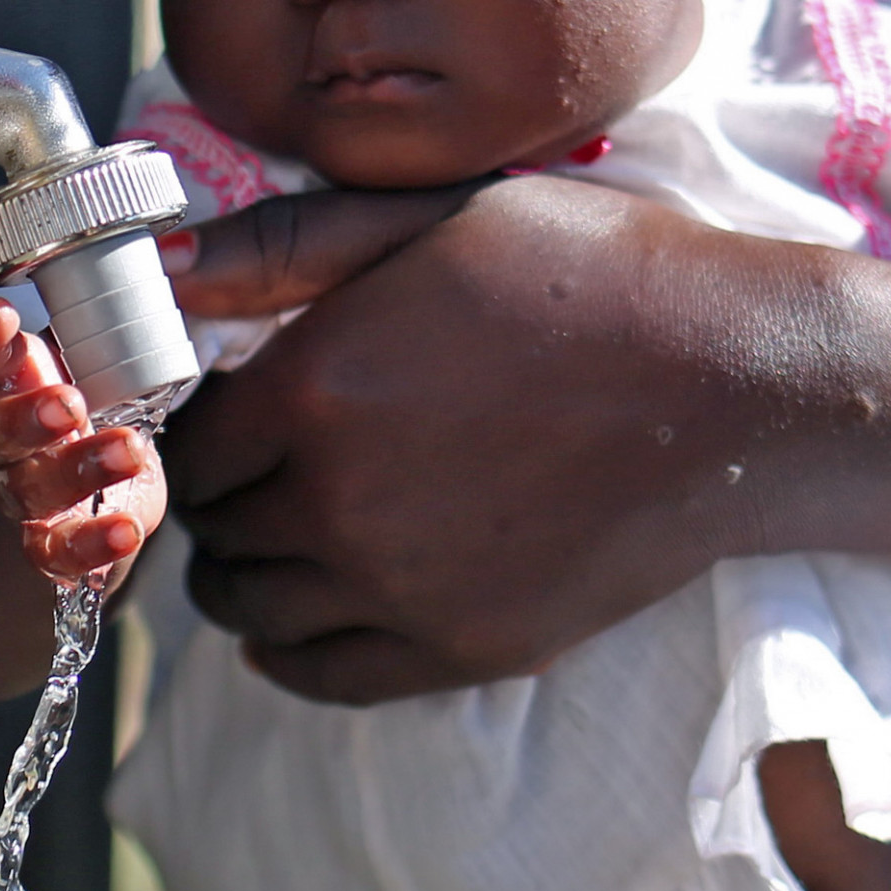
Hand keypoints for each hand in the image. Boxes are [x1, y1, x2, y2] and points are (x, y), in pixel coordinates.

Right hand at [0, 296, 164, 584]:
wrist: (60, 513)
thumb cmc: (88, 417)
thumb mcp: (97, 368)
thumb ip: (122, 325)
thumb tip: (188, 257)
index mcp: (8, 385)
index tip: (1, 314)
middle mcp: (1, 441)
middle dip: (26, 415)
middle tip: (69, 403)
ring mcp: (21, 497)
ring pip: (28, 489)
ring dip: (75, 470)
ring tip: (126, 452)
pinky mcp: (49, 546)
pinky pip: (55, 552)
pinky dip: (90, 543)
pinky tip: (126, 531)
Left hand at [158, 177, 754, 702]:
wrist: (729, 382)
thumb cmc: (586, 273)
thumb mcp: (428, 216)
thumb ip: (285, 243)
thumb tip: (161, 270)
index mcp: (315, 390)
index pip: (187, 445)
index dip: (199, 427)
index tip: (234, 411)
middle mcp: (339, 503)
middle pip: (215, 529)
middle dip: (225, 495)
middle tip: (264, 466)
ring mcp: (399, 589)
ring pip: (252, 608)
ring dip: (250, 571)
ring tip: (286, 529)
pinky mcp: (461, 649)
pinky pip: (322, 674)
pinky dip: (290, 651)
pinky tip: (294, 618)